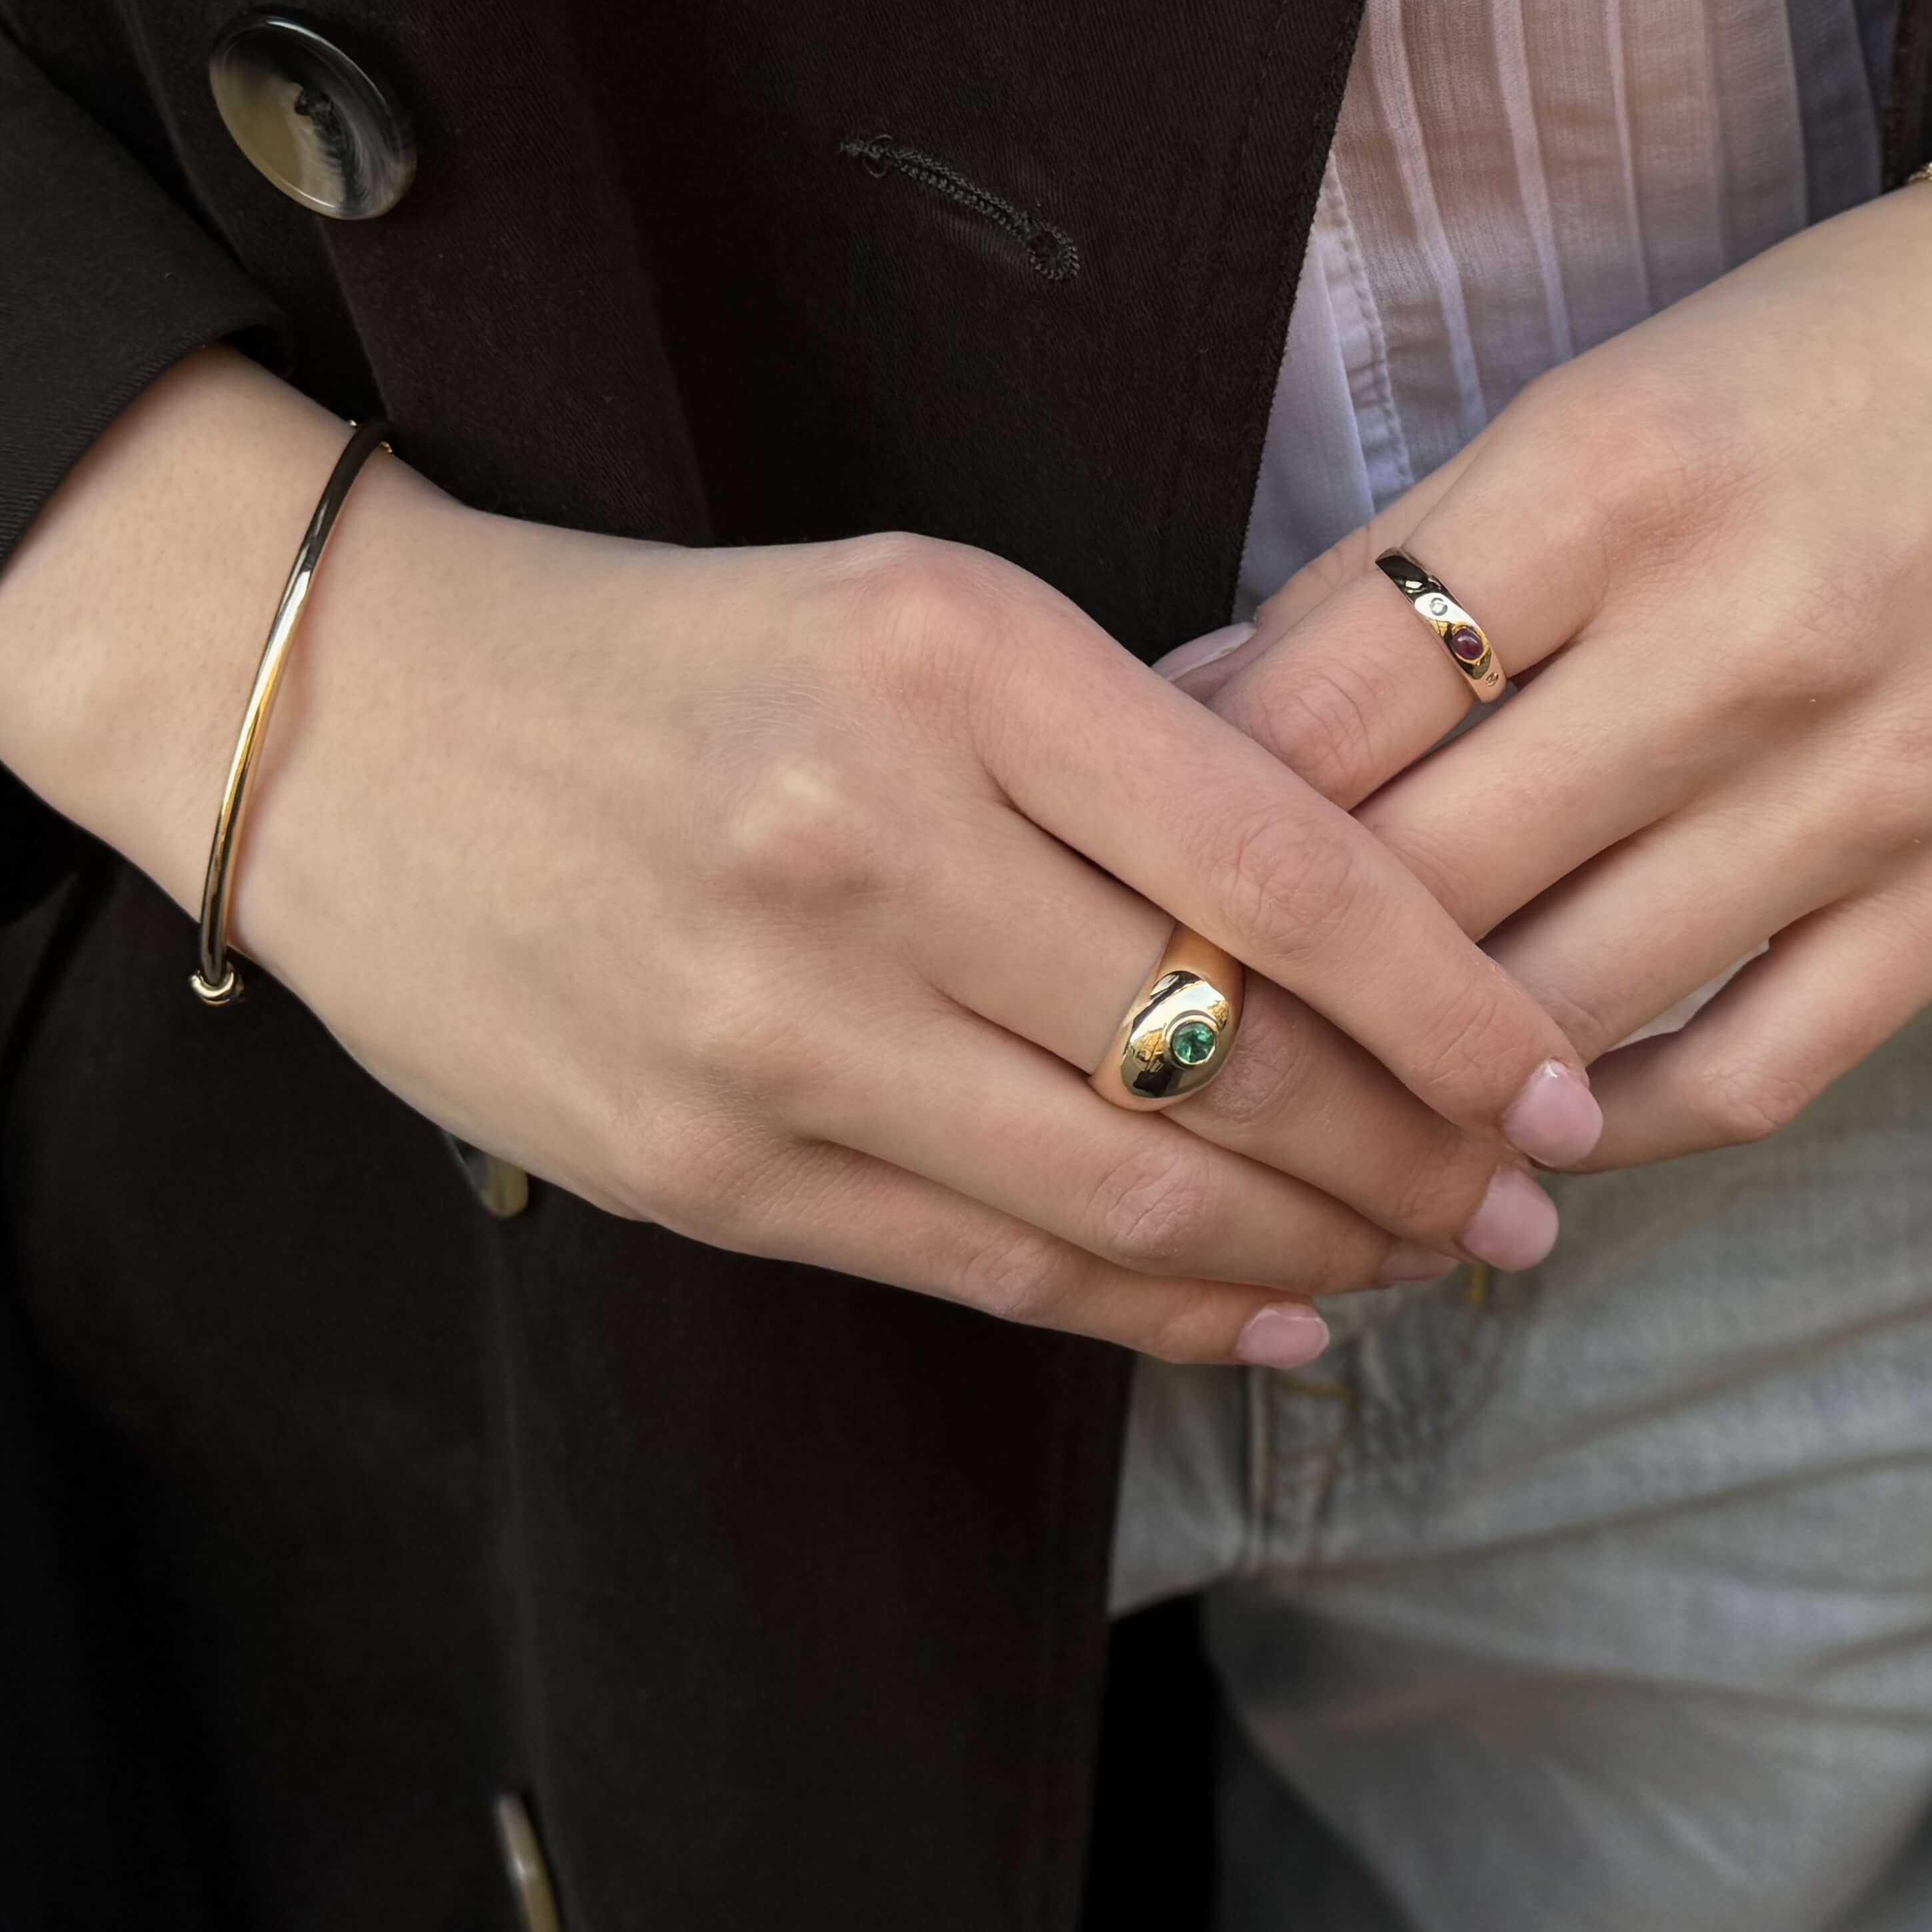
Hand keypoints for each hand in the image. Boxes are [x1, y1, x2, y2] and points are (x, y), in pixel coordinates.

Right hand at [0, 353, 1603, 1363]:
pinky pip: (993, 1264)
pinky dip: (1157, 1306)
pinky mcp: (707, 1166)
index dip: (1457, 1001)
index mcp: (956, 659)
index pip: (1283, 864)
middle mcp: (873, 841)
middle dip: (1416, 1153)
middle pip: (1225, 1052)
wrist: (367, 733)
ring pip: (1126, 1185)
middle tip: (1526, 1200)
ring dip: (1312, 1246)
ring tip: (1422, 1261)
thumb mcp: (922, 614)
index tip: (1564, 1080)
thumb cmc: (684, 657)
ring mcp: (778, 1024)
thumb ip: (1132, 746)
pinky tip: (1267, 1317)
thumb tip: (1370, 904)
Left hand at [1181, 32, 1931, 1167]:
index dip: (1189, 813)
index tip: (1135, 864)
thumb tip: (1194, 723)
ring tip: (1331, 1100)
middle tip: (1190, 1017)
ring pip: (1559, 1010)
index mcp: (1611, 476)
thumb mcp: (1592, 408)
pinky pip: (1748, 1078)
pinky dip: (1608, 1131)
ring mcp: (1870, 782)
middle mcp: (1739, 637)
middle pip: (1418, 879)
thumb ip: (1394, 576)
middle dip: (1275, 971)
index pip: (1320, 710)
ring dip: (1420, 1080)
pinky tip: (1524, 1128)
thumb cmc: (1831, 367)